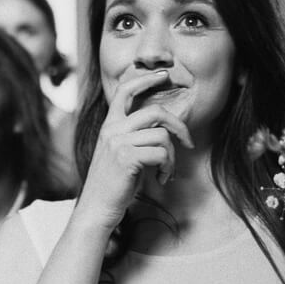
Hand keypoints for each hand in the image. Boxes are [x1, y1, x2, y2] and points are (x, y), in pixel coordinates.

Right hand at [78, 68, 193, 230]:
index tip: (163, 75)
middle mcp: (112, 130)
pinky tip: (161, 178)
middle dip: (179, 126)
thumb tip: (165, 128)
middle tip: (188, 143)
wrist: (97, 208)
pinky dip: (168, 168)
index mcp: (109, 125)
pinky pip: (161, 153)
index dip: (145, 80)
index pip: (125, 91)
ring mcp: (118, 142)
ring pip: (162, 136)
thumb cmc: (113, 184)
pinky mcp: (127, 158)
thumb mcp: (120, 153)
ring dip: (172, 156)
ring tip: (166, 171)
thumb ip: (134, 136)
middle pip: (155, 111)